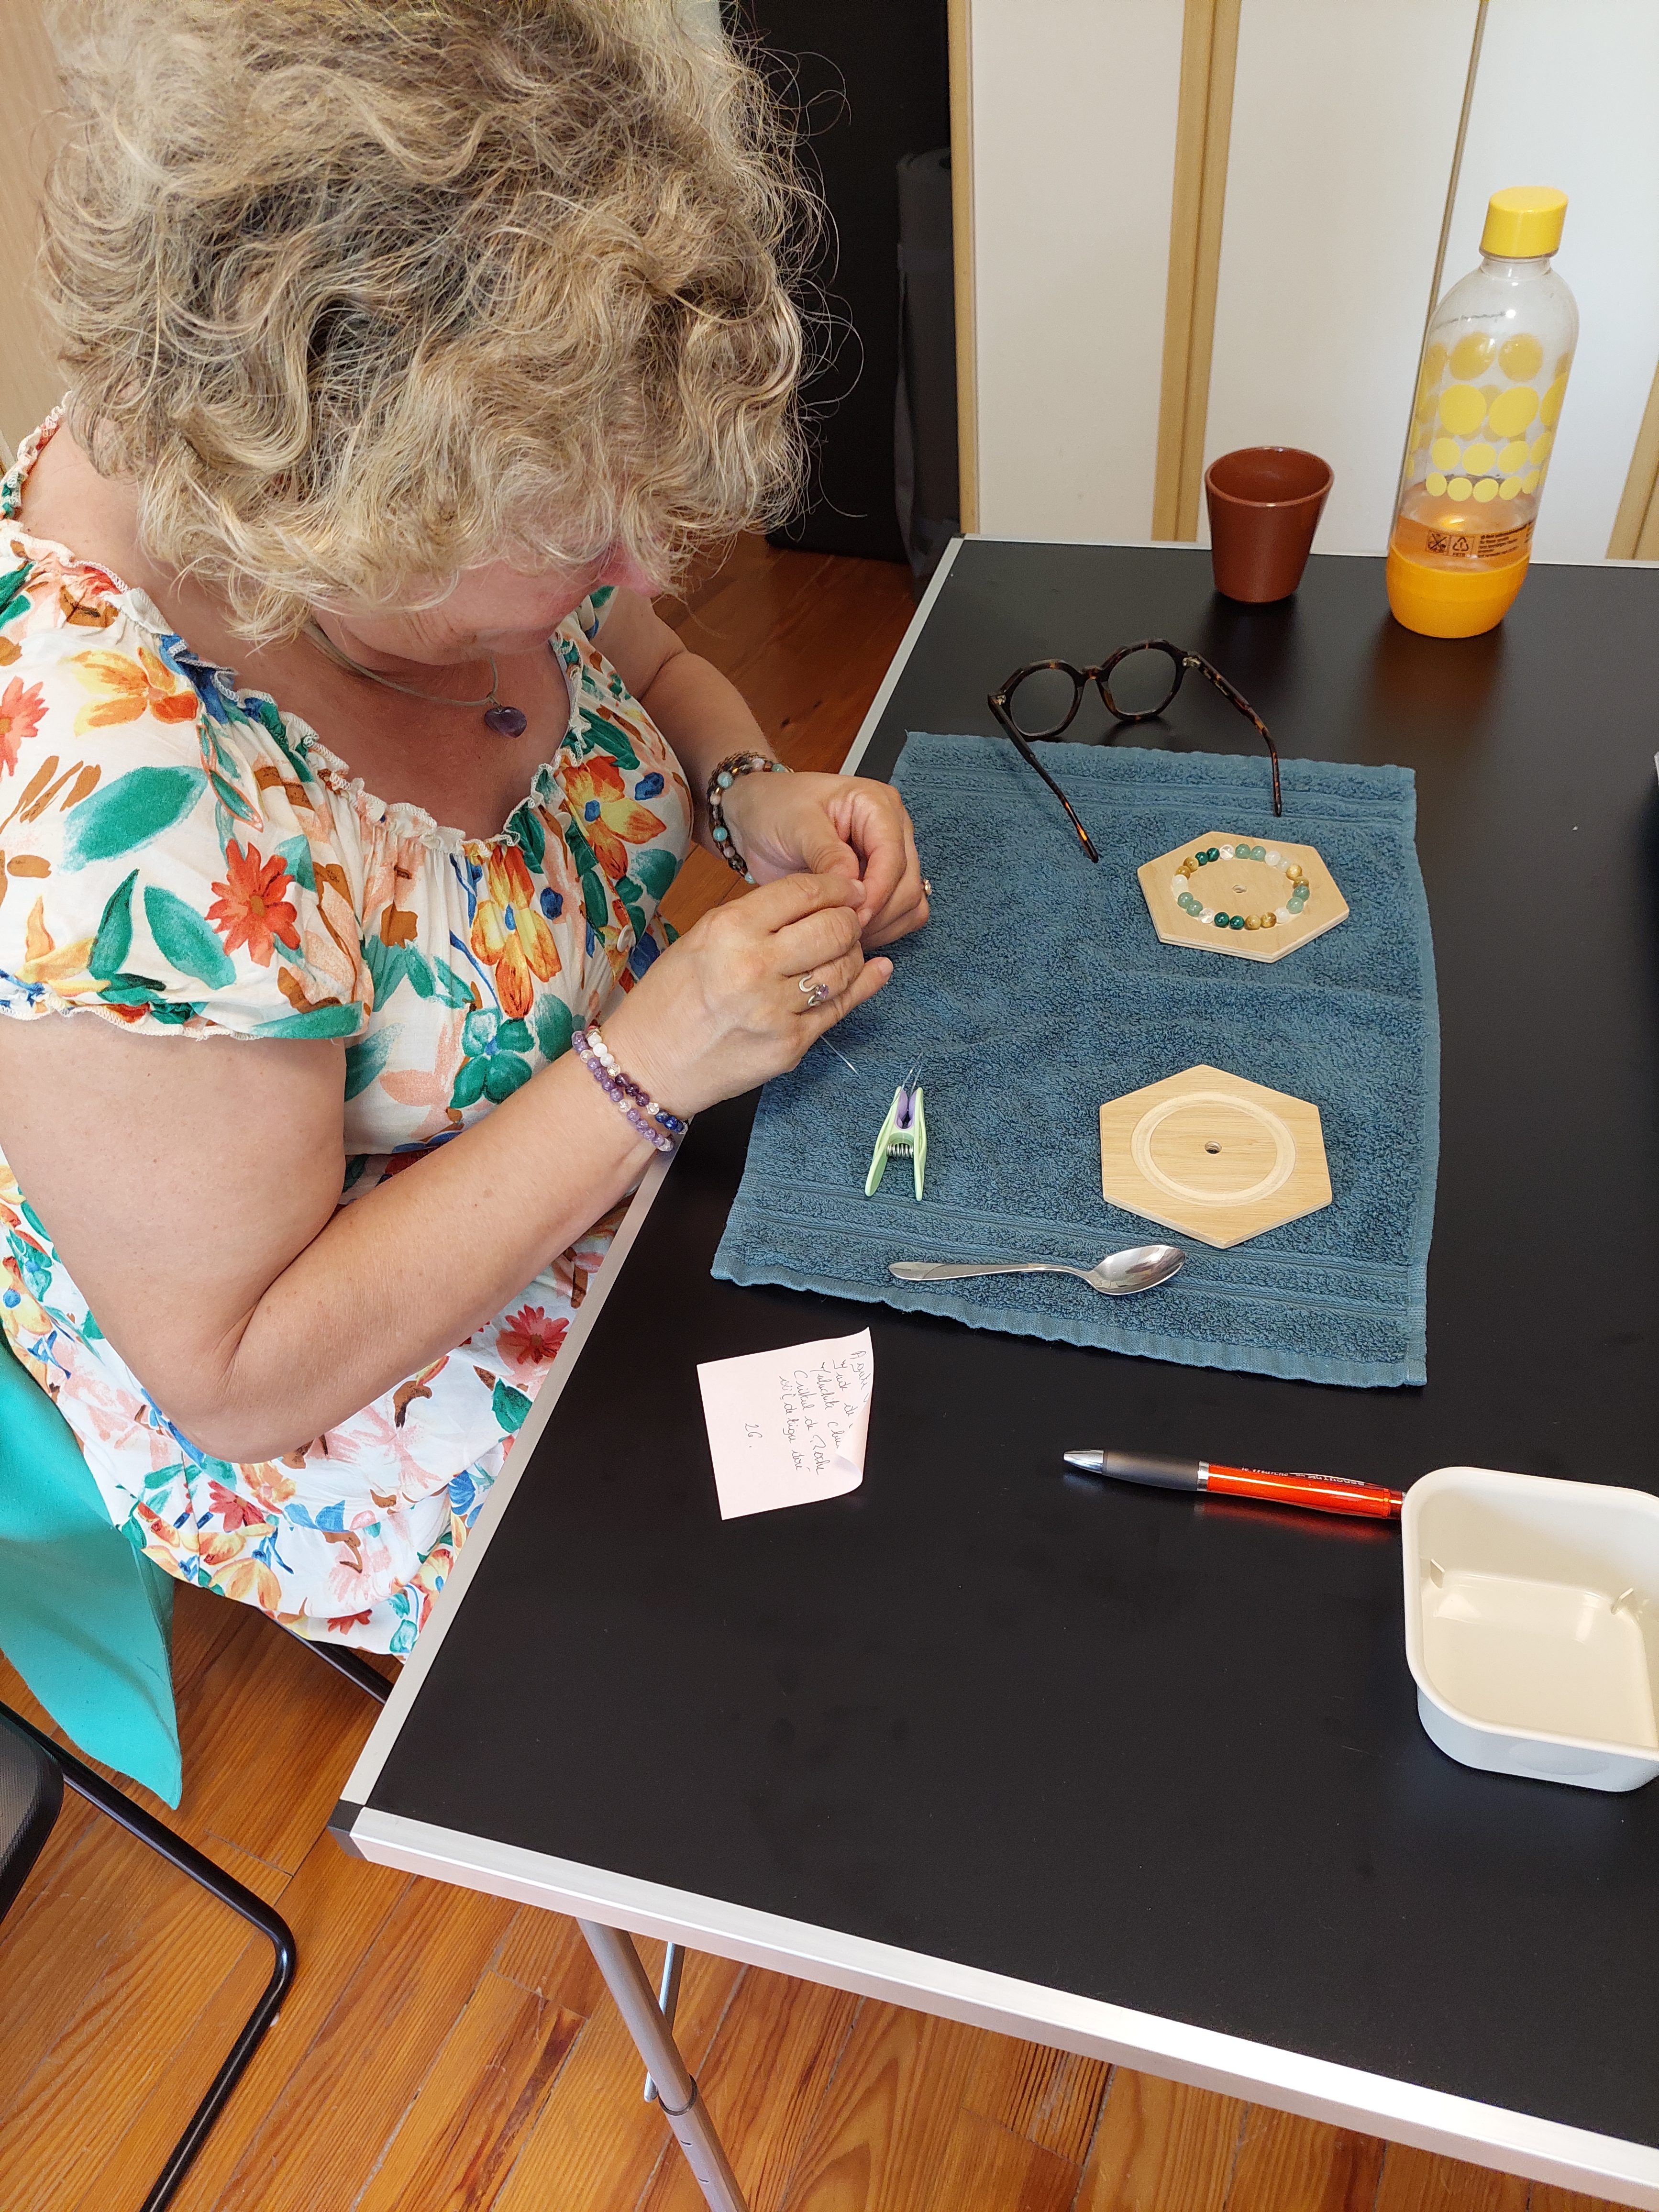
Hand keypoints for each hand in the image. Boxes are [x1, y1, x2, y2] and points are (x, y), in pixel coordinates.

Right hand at [603, 873, 891, 1116]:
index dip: (837, 886)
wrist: (649, 1065)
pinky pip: (841, 1008)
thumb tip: (816, 897)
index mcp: (728, 930)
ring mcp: (776, 1010)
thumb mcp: (701, 938)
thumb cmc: (669, 998)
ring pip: (843, 968)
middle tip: (849, 919)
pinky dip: (865, 985)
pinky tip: (876, 970)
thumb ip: (756, 917)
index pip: (804, 893)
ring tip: (848, 948)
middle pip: (833, 928)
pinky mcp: (790, 1045)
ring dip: (855, 953)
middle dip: (850, 919)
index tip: (849, 887)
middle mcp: (754, 967)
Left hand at [719, 770, 928, 949]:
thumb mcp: (795, 824)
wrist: (759, 816)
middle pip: (908, 886)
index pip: (893, 857)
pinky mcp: (886, 883)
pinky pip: (903, 916)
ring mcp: (892, 858)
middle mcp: (893, 831)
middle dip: (878, 915)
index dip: (876, 893)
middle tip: (840, 930)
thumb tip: (853, 888)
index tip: (850, 919)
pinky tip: (851, 934)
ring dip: (882, 927)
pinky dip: (882, 931)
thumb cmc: (776, 808)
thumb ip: (826, 853)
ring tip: (843, 934)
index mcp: (877, 805)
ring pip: (912, 905)